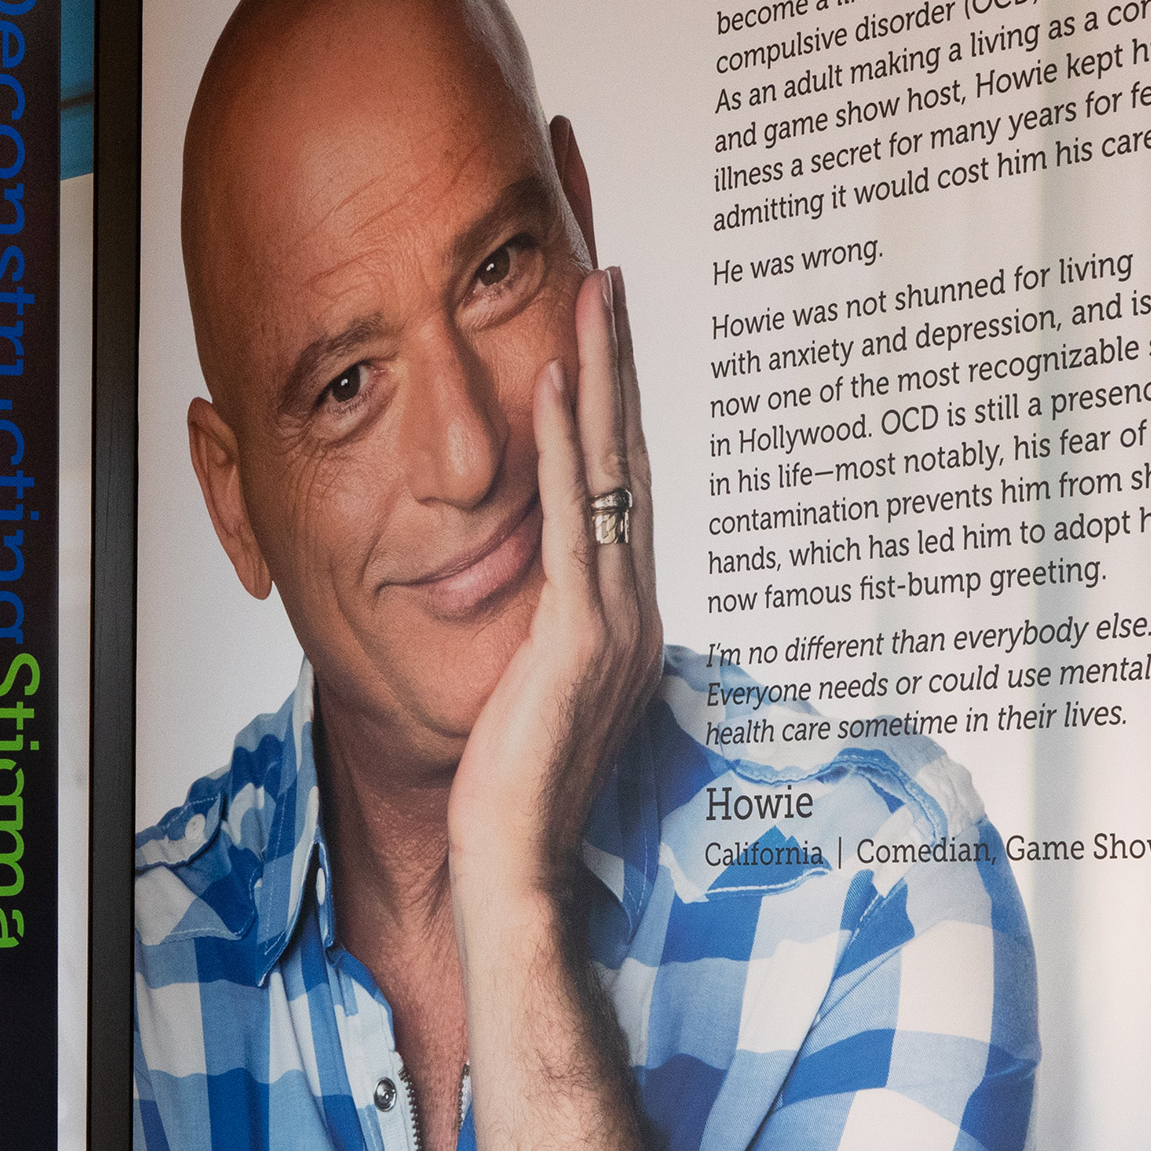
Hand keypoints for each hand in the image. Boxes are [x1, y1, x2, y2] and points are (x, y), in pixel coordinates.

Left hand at [449, 267, 661, 910]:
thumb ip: (548, 649)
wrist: (522, 870)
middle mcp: (634, 609)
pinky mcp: (579, 633)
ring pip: (608, 469)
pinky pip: (569, 515)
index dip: (614, 411)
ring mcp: (615, 618)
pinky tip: (553, 380)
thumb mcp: (535, 701)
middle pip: (628, 459)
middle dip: (620, 366)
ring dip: (599, 376)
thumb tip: (534, 618)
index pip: (620, 493)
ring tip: (594, 295)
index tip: (605, 341)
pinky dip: (562, 443)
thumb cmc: (515, 800)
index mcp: (624, 622)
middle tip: (613, 281)